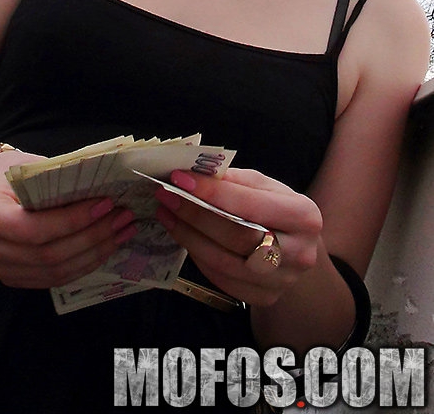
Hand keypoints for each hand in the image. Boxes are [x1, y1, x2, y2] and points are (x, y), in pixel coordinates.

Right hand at [0, 151, 137, 287]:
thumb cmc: (7, 173)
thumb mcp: (29, 167)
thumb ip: (59, 180)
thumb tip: (104, 189)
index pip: (34, 229)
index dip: (73, 221)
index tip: (106, 204)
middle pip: (49, 255)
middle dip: (93, 237)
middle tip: (123, 217)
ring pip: (55, 272)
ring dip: (95, 253)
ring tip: (122, 231)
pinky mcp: (14, 278)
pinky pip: (54, 278)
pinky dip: (84, 264)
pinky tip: (106, 246)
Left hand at [155, 167, 321, 306]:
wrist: (296, 247)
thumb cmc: (275, 209)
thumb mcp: (263, 186)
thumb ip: (233, 180)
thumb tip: (193, 173)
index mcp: (304, 215)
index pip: (251, 204)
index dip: (212, 192)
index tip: (180, 178)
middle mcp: (299, 252)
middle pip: (237, 235)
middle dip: (195, 214)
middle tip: (166, 196)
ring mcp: (282, 281)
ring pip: (224, 261)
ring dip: (188, 236)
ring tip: (166, 213)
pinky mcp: (264, 298)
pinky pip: (221, 278)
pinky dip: (197, 255)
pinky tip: (183, 235)